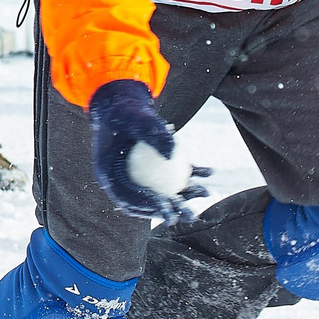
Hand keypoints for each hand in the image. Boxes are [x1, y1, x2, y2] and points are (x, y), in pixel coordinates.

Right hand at [88, 80, 209, 221]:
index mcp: (109, 175)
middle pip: (149, 200)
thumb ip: (152, 134)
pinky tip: (208, 172)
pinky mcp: (153, 166)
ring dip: (185, 193)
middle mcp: (123, 180)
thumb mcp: (136, 118)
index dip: (150, 208)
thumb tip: (174, 154)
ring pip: (163, 188)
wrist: (121, 102)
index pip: (130, 198)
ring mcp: (139, 174)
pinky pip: (172, 172)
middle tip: (191, 216)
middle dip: (173, 210)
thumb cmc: (125, 111)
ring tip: (206, 193)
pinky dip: (190, 173)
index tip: (170, 213)